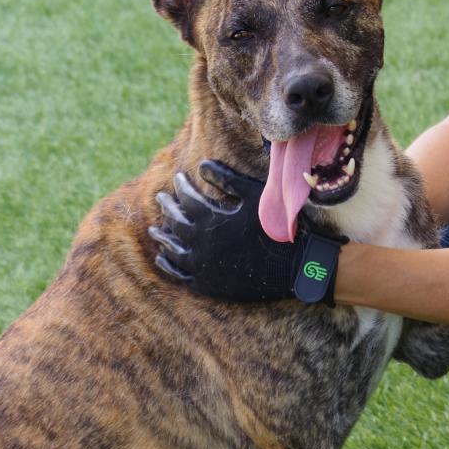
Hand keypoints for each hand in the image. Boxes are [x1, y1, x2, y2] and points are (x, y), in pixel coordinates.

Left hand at [149, 160, 346, 304]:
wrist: (293, 268)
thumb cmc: (276, 228)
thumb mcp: (254, 197)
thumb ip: (227, 179)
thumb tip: (202, 164)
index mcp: (211, 220)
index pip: (187, 198)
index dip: (182, 186)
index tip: (180, 177)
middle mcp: (200, 244)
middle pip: (175, 222)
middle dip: (167, 207)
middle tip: (160, 198)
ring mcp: (202, 266)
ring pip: (173, 249)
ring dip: (162, 237)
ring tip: (156, 229)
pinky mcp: (207, 285)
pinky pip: (180, 275)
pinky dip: (169, 265)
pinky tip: (162, 258)